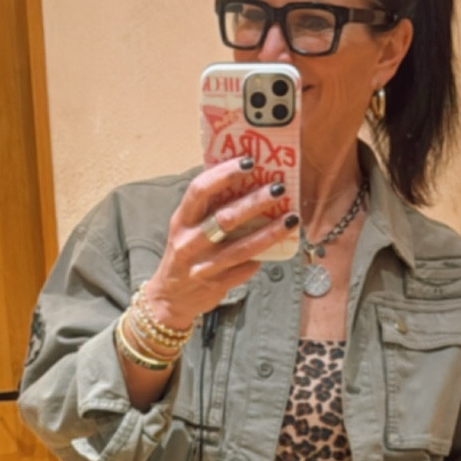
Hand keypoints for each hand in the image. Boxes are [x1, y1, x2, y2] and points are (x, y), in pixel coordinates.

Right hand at [144, 158, 294, 327]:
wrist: (170, 298)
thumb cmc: (184, 255)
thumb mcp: (186, 228)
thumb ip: (207, 209)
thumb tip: (244, 183)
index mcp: (182, 220)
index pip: (200, 190)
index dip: (224, 174)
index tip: (248, 162)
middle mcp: (189, 242)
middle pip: (226, 218)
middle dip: (256, 201)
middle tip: (279, 188)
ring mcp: (204, 266)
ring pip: (242, 247)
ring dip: (270, 232)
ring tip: (290, 219)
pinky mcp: (217, 284)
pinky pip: (245, 268)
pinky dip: (262, 257)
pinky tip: (277, 248)